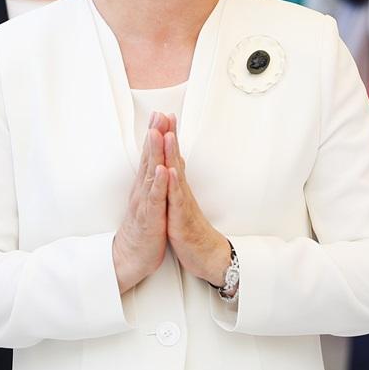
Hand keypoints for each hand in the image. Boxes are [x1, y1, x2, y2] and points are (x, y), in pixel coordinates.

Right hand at [111, 111, 169, 292]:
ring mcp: (145, 203)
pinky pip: (155, 199)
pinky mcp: (150, 218)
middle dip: (154, 135)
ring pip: (150, 173)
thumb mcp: (148, 201)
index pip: (150, 155)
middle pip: (148, 158)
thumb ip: (150, 182)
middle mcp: (142, 190)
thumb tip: (155, 164)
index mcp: (144, 186)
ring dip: (154, 153)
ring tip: (158, 133)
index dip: (155, 135)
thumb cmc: (142, 229)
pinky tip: (164, 170)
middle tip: (159, 114)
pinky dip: (159, 184)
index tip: (161, 114)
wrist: (130, 258)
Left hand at [162, 120, 230, 286]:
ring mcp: (183, 202)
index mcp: (178, 187)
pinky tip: (170, 171)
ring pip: (176, 174)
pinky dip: (174, 184)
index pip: (172, 157)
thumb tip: (175, 165)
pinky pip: (177, 199)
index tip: (163, 116)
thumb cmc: (191, 230)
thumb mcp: (181, 203)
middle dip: (170, 136)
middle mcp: (182, 190)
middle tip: (166, 114)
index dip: (167, 137)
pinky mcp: (182, 217)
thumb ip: (178, 184)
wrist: (205, 255)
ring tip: (167, 134)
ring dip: (171, 153)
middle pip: (175, 158)